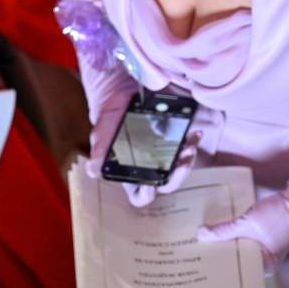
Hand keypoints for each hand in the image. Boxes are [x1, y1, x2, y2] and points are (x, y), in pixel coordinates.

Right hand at [84, 96, 202, 207]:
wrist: (122, 92)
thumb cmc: (109, 117)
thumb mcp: (102, 132)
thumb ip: (100, 150)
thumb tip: (92, 171)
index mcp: (131, 172)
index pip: (140, 195)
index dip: (146, 194)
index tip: (151, 184)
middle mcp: (149, 167)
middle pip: (167, 184)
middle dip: (177, 175)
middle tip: (181, 162)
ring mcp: (164, 154)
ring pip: (180, 166)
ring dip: (187, 159)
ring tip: (188, 146)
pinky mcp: (174, 139)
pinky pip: (187, 146)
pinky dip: (192, 140)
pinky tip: (196, 133)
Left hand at [197, 193, 288, 270]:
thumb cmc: (278, 215)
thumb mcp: (246, 223)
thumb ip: (224, 230)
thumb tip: (202, 234)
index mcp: (264, 266)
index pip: (237, 272)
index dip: (219, 266)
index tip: (202, 262)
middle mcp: (266, 262)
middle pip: (238, 260)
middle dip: (221, 253)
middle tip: (200, 251)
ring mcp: (266, 250)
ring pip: (241, 249)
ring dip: (227, 243)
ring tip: (206, 242)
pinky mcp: (265, 238)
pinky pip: (245, 240)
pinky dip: (235, 236)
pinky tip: (221, 232)